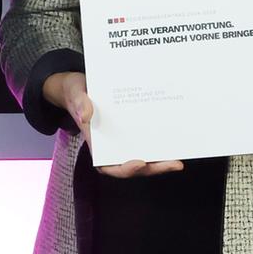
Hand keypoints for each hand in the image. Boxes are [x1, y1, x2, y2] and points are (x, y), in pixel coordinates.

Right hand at [42, 71, 183, 178]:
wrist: (80, 85)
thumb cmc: (75, 91)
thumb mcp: (74, 92)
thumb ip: (79, 102)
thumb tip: (86, 115)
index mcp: (96, 142)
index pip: (109, 165)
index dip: (125, 169)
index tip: (140, 163)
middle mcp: (111, 144)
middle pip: (132, 165)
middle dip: (153, 168)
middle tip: (173, 164)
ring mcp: (122, 138)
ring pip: (143, 156)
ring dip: (160, 161)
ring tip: (178, 159)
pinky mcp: (131, 127)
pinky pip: (145, 139)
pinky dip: (158, 143)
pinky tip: (172, 140)